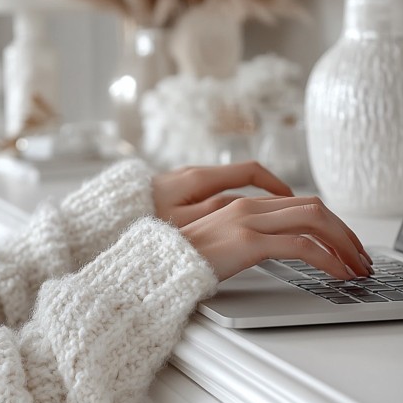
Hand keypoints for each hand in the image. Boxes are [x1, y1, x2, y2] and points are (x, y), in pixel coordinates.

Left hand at [152, 162, 292, 227]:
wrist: (105, 219)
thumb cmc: (138, 218)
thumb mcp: (180, 220)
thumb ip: (213, 212)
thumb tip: (242, 208)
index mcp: (199, 179)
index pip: (250, 173)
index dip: (276, 184)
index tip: (294, 199)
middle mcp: (195, 178)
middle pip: (246, 182)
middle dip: (275, 199)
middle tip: (297, 215)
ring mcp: (187, 188)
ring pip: (232, 194)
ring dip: (256, 207)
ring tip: (276, 225)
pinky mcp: (178, 199)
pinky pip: (217, 201)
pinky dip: (235, 212)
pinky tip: (241, 229)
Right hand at [180, 194, 372, 281]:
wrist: (152, 270)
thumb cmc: (180, 265)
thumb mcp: (219, 248)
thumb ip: (246, 242)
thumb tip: (274, 252)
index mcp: (243, 205)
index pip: (300, 205)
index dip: (330, 223)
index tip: (344, 245)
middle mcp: (248, 206)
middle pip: (315, 208)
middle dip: (345, 232)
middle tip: (360, 257)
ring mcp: (248, 221)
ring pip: (316, 220)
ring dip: (344, 244)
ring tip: (357, 267)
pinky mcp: (248, 242)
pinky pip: (303, 247)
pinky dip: (330, 260)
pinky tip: (339, 274)